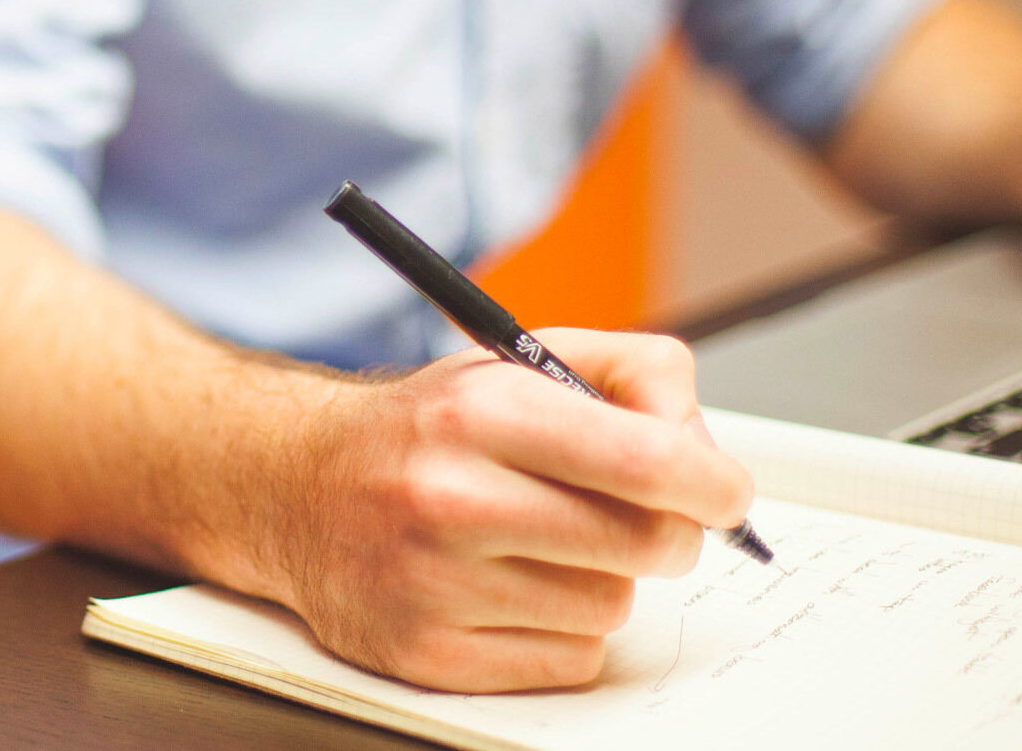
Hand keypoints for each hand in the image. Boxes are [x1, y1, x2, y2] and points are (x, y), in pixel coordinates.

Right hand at [261, 329, 752, 691]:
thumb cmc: (428, 427)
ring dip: (602, 579)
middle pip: (645, 544)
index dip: (713, 482)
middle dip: (667, 530)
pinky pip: (569, 660)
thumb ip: (633, 373)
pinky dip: (563, 630)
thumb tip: (705, 448)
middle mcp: (450, 497)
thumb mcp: (521, 360)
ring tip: (546, 543)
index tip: (724, 492)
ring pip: (610, 606)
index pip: (645, 460)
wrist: (297, 486)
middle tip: (642, 515)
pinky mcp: (426, 654)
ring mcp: (433, 584)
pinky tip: (515, 588)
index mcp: (480, 411)